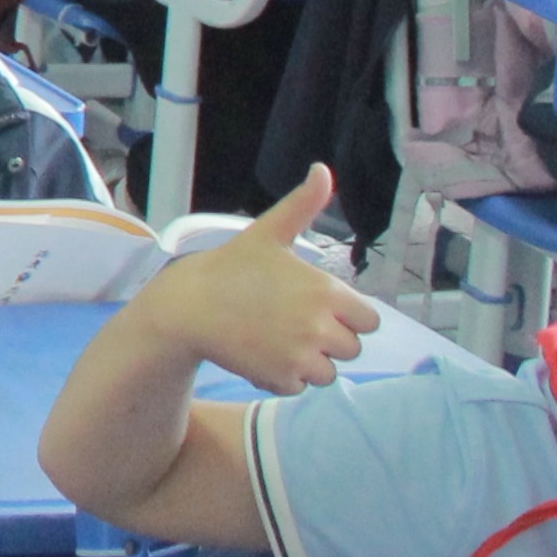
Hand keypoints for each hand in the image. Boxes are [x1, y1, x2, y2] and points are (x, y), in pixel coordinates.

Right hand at [129, 167, 378, 392]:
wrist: (187, 306)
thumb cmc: (231, 267)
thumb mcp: (269, 233)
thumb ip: (303, 206)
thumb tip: (323, 169)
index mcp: (327, 292)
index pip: (369, 321)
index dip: (345, 316)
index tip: (315, 307)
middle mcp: (321, 326)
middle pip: (351, 348)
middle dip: (327, 341)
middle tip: (290, 324)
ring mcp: (301, 356)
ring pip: (328, 372)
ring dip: (308, 363)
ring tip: (275, 340)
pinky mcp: (281, 378)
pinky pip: (300, 387)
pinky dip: (283, 377)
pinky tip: (260, 355)